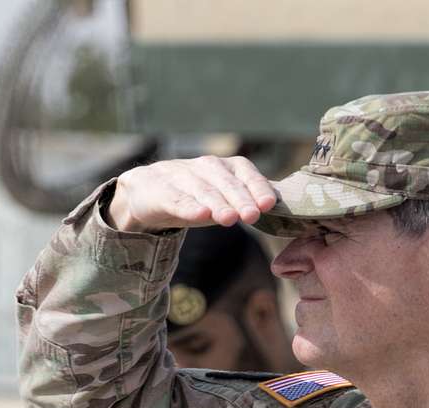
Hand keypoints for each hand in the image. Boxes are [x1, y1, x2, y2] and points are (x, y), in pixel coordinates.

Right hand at [108, 156, 276, 233]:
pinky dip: (188, 206)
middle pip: (225, 183)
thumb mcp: (223, 199)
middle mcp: (204, 167)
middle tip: (252, 215)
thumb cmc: (194, 197)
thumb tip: (283, 206)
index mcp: (224, 167)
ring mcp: (180, 176)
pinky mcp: (158, 191)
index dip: (257, 187)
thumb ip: (249, 200)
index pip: (245, 172)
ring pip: (202, 190)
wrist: (145, 193)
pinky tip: (199, 215)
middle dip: (241, 199)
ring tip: (230, 219)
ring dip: (217, 204)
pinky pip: (175, 199)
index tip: (268, 204)